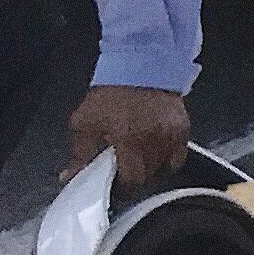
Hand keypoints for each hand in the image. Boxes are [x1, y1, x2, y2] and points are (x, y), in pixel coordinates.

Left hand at [68, 85, 191, 188]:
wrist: (140, 67)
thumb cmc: (112, 94)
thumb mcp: (84, 123)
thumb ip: (79, 155)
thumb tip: (71, 178)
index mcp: (129, 139)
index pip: (131, 180)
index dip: (121, 187)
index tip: (113, 185)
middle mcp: (154, 139)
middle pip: (147, 177)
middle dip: (133, 177)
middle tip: (121, 169)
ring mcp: (171, 135)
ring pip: (162, 169)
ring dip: (148, 168)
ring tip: (136, 156)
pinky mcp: (182, 130)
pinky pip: (176, 157)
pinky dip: (166, 159)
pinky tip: (152, 151)